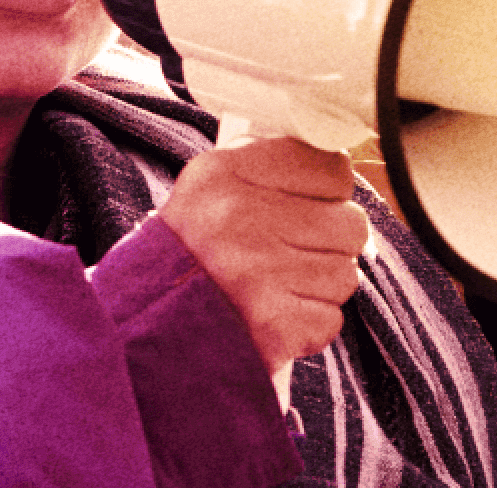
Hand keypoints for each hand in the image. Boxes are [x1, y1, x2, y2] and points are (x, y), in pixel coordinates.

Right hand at [158, 137, 369, 374]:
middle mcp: (240, 218)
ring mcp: (257, 274)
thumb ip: (268, 169)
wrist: (145, 328)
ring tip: (280, 288)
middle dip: (331, 244)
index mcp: (224, 173)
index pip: (332, 167)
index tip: (307, 206)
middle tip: (295, 254)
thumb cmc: (190, 255)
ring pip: (345, 274)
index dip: (329, 193)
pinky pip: (330, 320)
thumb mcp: (209, 190)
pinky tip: (276, 317)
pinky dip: (309, 326)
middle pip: (351, 224)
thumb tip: (340, 169)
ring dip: (320, 288)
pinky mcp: (273, 325)